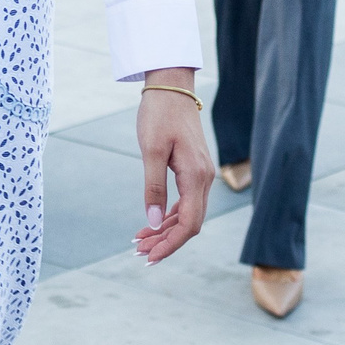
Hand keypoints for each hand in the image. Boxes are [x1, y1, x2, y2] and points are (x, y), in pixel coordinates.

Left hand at [134, 71, 213, 263]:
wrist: (171, 87)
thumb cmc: (159, 114)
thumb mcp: (151, 150)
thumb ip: (153, 187)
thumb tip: (151, 221)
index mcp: (196, 176)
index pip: (189, 224)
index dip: (170, 244)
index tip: (150, 257)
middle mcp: (204, 178)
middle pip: (190, 223)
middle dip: (166, 241)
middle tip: (139, 253)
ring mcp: (201, 174)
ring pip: (188, 213)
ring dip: (165, 230)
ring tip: (140, 241)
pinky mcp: (194, 169)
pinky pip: (186, 201)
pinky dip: (169, 214)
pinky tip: (152, 221)